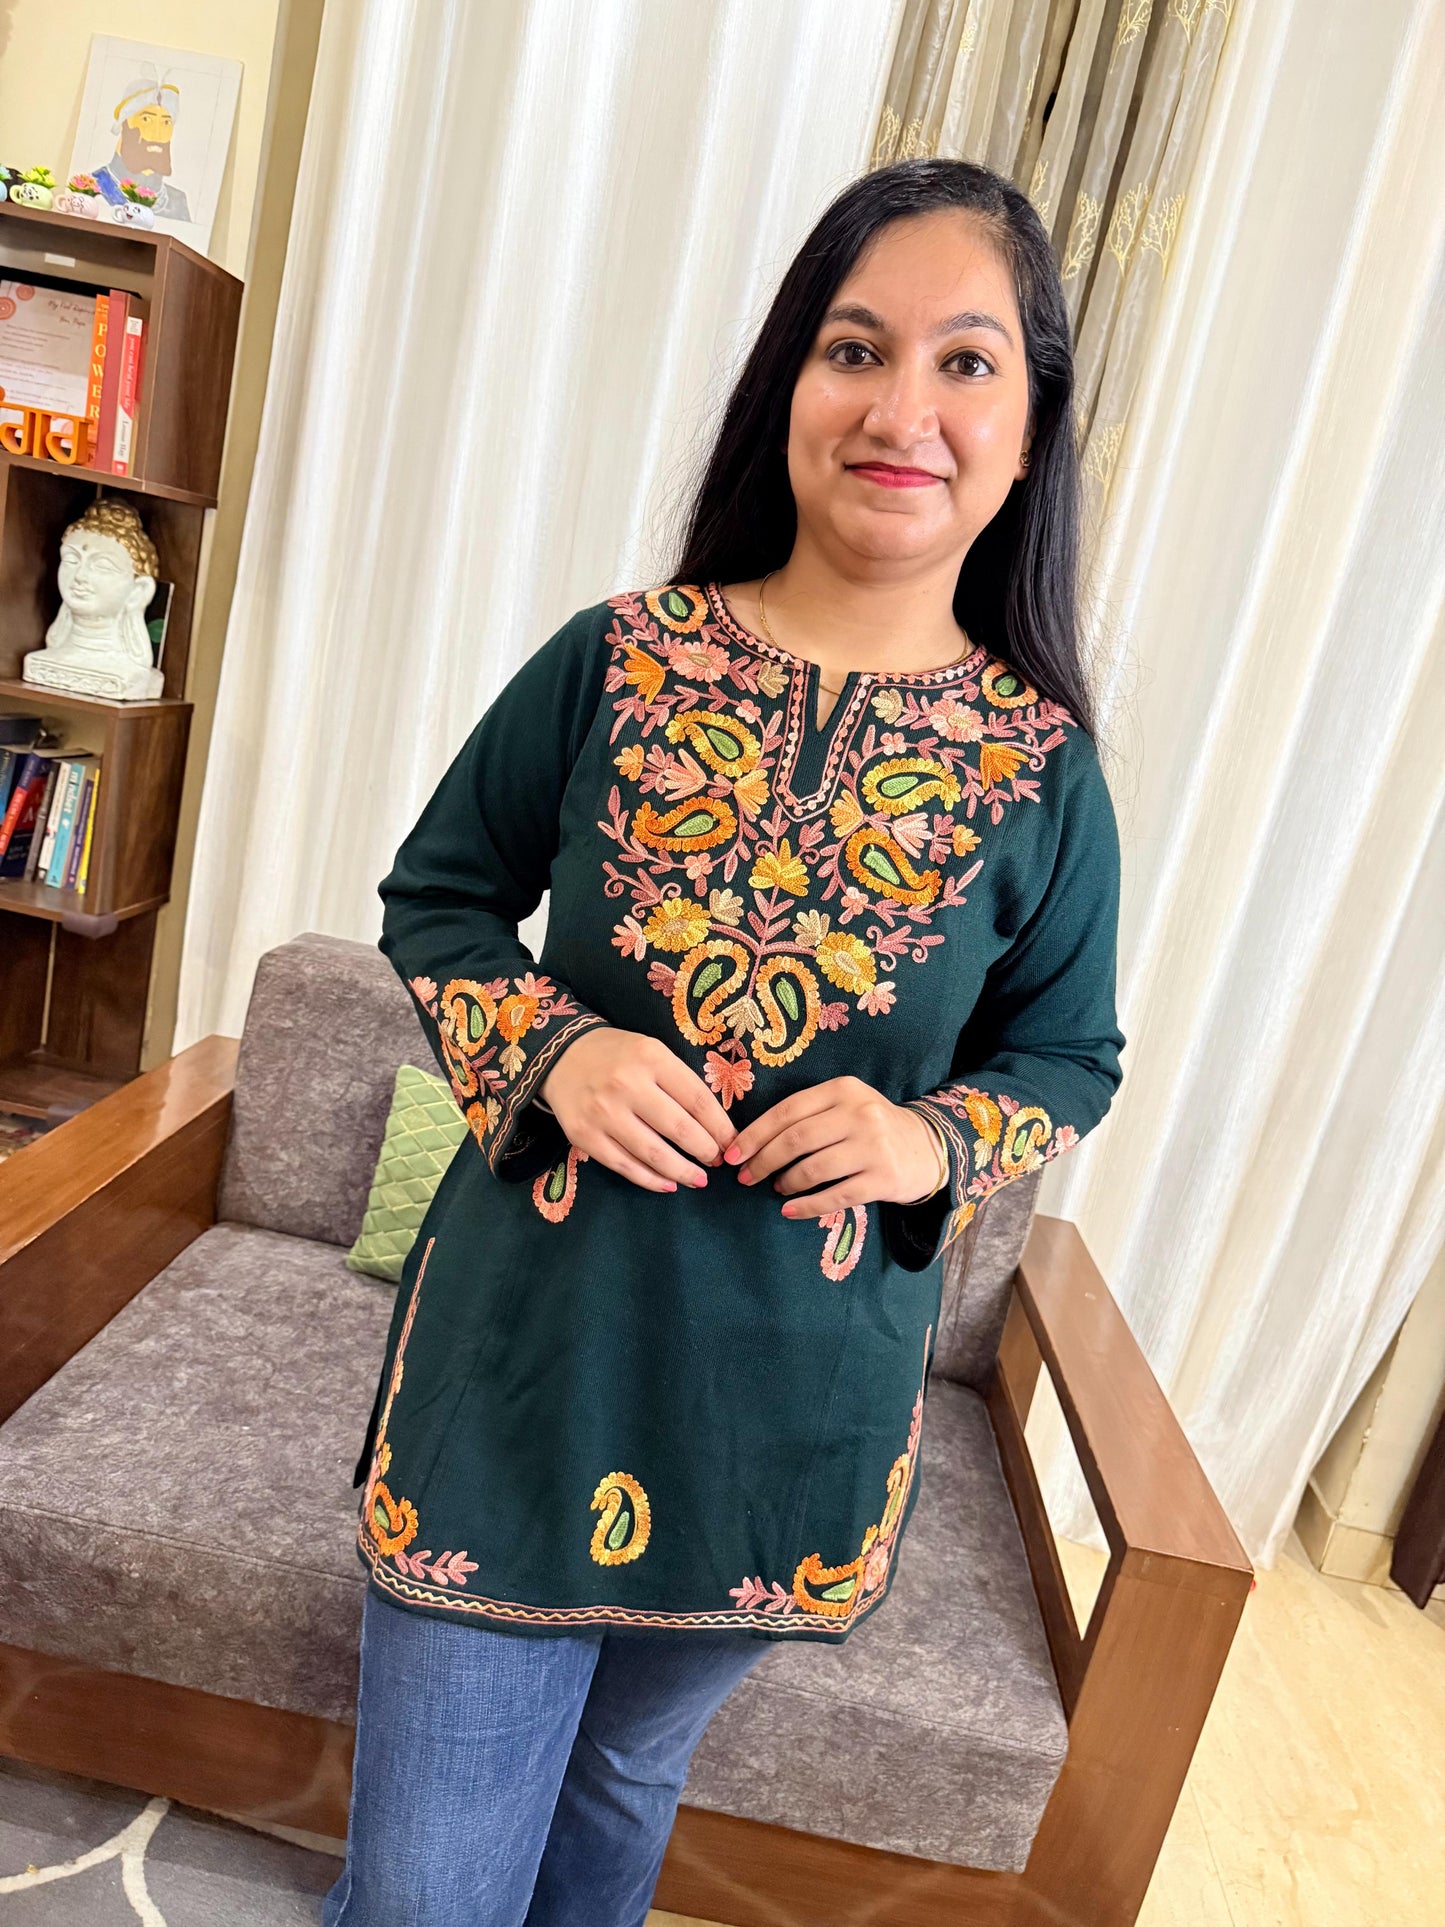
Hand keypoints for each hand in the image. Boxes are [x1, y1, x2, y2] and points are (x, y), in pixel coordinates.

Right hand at [538, 1026, 736, 1192]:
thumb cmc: (618, 1055)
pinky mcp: (584, 1136)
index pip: (698, 1100)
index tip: (732, 1142)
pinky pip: (625, 1166)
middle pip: (680, 1129)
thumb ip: (681, 1081)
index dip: (720, 1127)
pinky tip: (669, 1184)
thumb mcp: (652, 1051)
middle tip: (717, 1161)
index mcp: (651, 1058)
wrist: (561, 1056)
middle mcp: (626, 1085)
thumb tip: (716, 1125)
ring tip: (699, 1179)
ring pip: (654, 1154)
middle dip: (706, 1151)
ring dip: (684, 1172)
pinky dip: (651, 1180)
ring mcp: (603, 1113)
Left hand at [722, 1075, 945, 1218]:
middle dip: (763, 1161)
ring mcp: (874, 1147)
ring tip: (778, 1188)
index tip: (732, 1154)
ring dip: (786, 1183)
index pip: (787, 1111)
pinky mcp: (884, 1179)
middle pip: (796, 1140)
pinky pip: (835, 1197)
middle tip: (745, 1177)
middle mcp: (860, 1114)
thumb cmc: (871, 1127)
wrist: (926, 1148)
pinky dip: (807, 1206)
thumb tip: (752, 1142)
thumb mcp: (845, 1105)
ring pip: (813, 1169)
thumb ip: (807, 1115)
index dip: (754, 1134)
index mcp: (843, 1089)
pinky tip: (790, 1211)